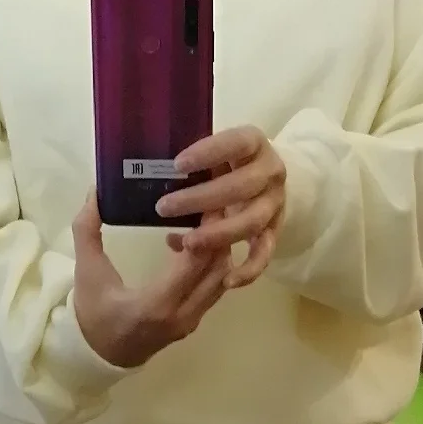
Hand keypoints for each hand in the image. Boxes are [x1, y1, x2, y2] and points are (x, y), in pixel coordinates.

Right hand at [71, 194, 232, 368]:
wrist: (97, 356)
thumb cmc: (92, 313)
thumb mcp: (86, 271)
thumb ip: (87, 230)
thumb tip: (95, 191)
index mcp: (156, 304)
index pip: (196, 263)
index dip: (207, 231)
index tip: (206, 201)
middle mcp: (182, 316)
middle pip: (218, 269)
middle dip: (218, 235)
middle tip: (210, 203)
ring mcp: (191, 322)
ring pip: (221, 279)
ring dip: (214, 250)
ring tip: (197, 223)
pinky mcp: (193, 322)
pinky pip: (213, 289)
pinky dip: (209, 265)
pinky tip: (186, 247)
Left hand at [155, 126, 285, 290]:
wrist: (264, 178)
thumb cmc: (225, 161)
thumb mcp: (213, 149)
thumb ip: (192, 159)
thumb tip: (148, 173)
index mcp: (254, 143)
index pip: (237, 143)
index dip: (210, 152)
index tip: (178, 164)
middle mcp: (270, 173)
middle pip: (241, 187)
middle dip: (201, 199)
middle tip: (163, 208)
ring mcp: (274, 204)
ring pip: (251, 221)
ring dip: (219, 234)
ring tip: (187, 242)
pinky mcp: (273, 231)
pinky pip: (264, 253)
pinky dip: (249, 269)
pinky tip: (229, 280)